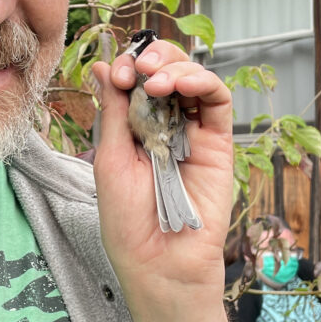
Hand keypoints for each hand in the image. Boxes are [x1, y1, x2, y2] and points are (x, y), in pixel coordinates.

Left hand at [91, 39, 233, 317]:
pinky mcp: (219, 143)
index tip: (116, 72)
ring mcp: (192, 132)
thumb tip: (102, 65)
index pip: (135, 80)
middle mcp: (164, 124)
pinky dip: (203, 82)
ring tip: (156, 81)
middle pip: (166, 72)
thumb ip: (112, 111)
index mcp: (133, 127)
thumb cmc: (128, 220)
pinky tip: (180, 86)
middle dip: (152, 58)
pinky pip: (218, 102)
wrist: (160, 263)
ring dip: (176, 67)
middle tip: (138, 66)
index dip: (127, 66)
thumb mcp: (111, 158)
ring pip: (194, 79)